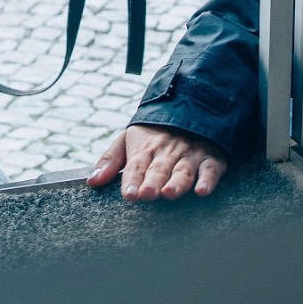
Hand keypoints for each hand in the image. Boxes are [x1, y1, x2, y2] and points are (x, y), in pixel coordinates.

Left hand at [87, 123, 227, 200]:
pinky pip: (210, 170)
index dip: (133, 181)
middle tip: (147, 195)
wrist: (187, 108)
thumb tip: (92, 182)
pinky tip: (202, 190)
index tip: (129, 195)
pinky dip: (207, 180)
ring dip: (177, 182)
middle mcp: (167, 153)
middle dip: (153, 182)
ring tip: (169, 193)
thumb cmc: (151, 133)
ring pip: (183, 171)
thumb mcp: (127, 140)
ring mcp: (190, 155)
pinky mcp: (211, 159)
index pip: (136, 167)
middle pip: (159, 170)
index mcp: (145, 149)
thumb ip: (109, 161)